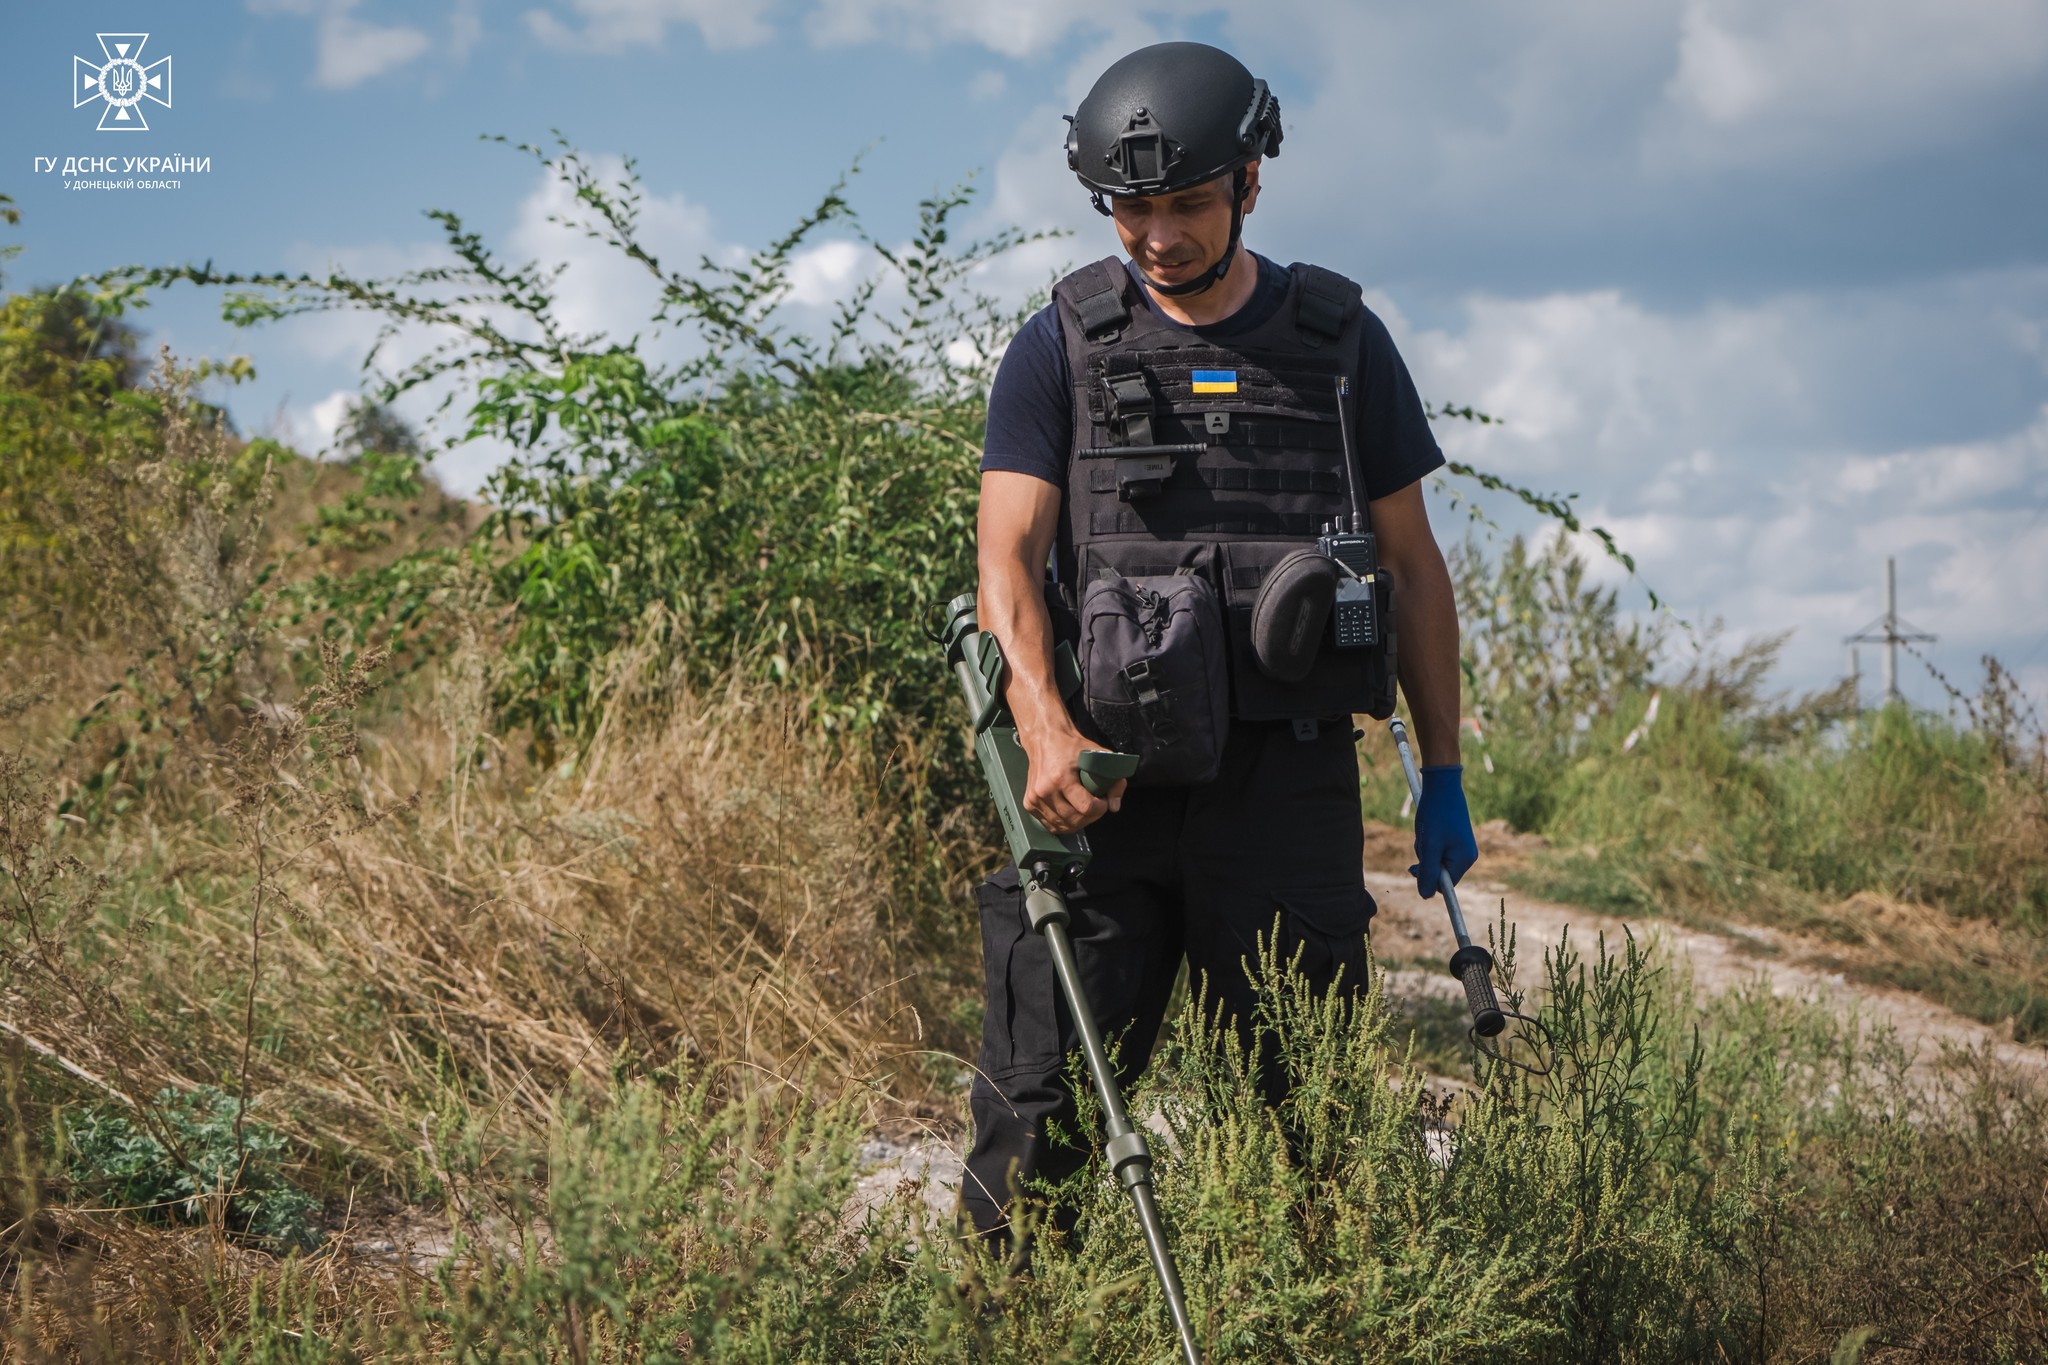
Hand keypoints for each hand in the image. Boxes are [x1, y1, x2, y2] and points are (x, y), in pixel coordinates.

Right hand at [1019, 721, 1125, 833]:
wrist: (1044, 738)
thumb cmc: (1070, 746)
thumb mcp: (1097, 755)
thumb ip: (1113, 779)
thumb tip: (1114, 806)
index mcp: (1060, 778)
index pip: (1086, 808)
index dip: (1100, 808)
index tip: (1103, 801)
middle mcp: (1045, 790)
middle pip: (1075, 820)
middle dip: (1092, 817)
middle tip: (1096, 805)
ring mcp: (1035, 798)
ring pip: (1063, 826)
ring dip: (1079, 822)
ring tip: (1084, 808)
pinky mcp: (1029, 803)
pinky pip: (1051, 825)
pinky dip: (1064, 823)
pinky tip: (1071, 812)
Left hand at [1410, 764, 1476, 898]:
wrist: (1442, 785)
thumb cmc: (1436, 815)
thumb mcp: (1429, 846)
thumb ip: (1428, 872)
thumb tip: (1426, 895)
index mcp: (1464, 860)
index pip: (1445, 886)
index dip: (1429, 880)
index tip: (1417, 867)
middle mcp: (1466, 856)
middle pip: (1439, 873)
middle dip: (1426, 861)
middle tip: (1422, 842)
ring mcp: (1461, 846)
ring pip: (1436, 860)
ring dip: (1425, 850)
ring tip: (1425, 831)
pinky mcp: (1454, 838)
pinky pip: (1436, 849)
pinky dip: (1427, 843)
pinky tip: (1427, 828)